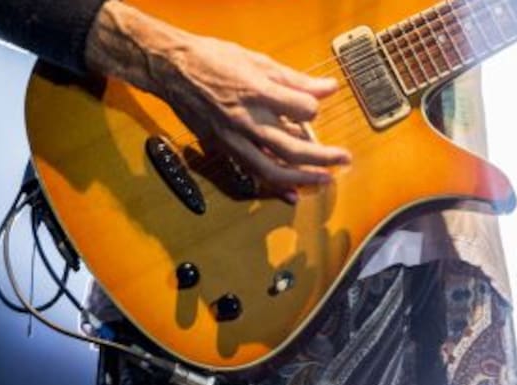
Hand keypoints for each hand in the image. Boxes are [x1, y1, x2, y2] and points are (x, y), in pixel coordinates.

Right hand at [85, 2, 349, 199]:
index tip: (315, 107)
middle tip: (343, 159)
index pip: (302, 110)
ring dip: (302, 179)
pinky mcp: (224, 148)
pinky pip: (252, 174)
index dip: (314, 109)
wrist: (173, 69)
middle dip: (323, 158)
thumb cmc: (214, 59)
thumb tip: (328, 88)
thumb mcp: (258, 61)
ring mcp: (233, 138)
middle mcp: (246, 120)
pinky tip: (292, 194)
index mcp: (256, 91)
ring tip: (324, 179)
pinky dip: (274, 187)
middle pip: (292, 148)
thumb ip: (295, 80)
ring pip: (273, 169)